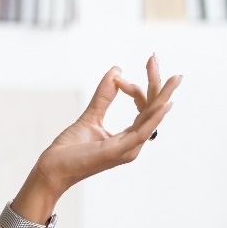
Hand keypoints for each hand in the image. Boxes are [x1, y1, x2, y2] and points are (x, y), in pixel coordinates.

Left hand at [29, 55, 180, 198]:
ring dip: (162, 96)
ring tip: (174, 78)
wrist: (52, 169)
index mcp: (128, 137)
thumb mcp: (90, 116)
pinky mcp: (118, 152)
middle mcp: (133, 144)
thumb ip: (104, 96)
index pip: (143, 108)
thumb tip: (117, 71)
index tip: (118, 76)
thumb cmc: (70, 150)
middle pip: (152, 109)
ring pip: (151, 118)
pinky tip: (163, 104)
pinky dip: (153, 117)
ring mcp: (128, 149)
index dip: (134, 88)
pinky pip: (141, 133)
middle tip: (154, 58)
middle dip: (157, 84)